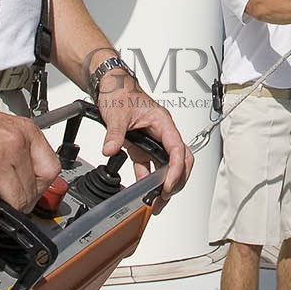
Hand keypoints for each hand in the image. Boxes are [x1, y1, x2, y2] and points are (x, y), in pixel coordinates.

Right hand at [0, 90, 60, 238]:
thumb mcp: (1, 126)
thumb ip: (15, 148)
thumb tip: (21, 175)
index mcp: (24, 131)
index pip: (51, 169)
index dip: (42, 187)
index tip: (33, 194)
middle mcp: (15, 144)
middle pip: (33, 190)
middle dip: (23, 205)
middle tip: (11, 210)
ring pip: (16, 202)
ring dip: (8, 217)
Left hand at [96, 79, 193, 211]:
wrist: (111, 86)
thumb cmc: (121, 92)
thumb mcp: (118, 113)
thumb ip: (115, 133)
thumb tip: (110, 149)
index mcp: (163, 122)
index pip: (177, 148)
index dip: (176, 169)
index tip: (167, 185)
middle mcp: (162, 133)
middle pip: (181, 160)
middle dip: (176, 181)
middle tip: (164, 198)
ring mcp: (153, 140)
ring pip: (167, 166)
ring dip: (164, 185)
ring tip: (156, 202)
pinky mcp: (142, 146)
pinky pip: (150, 167)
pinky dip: (149, 181)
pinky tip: (144, 192)